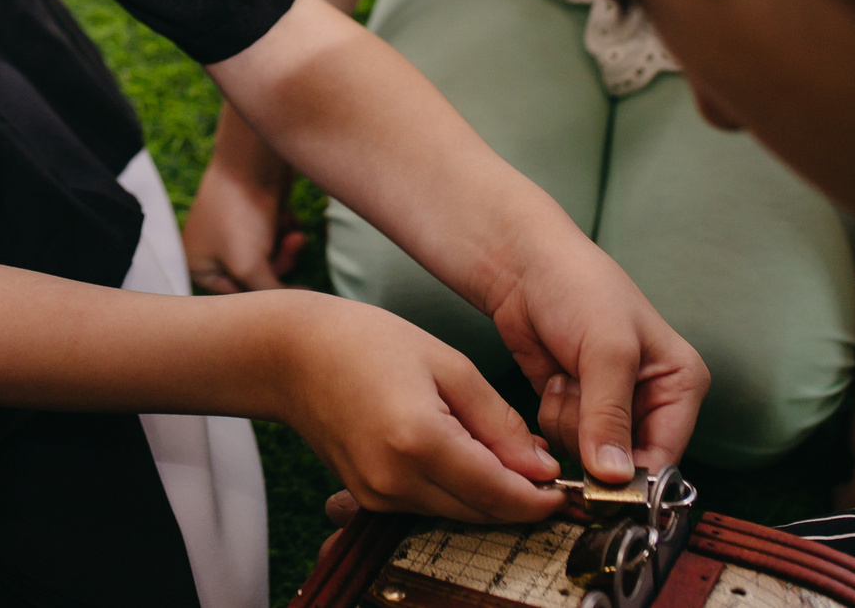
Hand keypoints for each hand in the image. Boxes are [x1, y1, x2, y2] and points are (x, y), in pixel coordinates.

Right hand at [185, 107, 304, 291]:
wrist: (254, 161)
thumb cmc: (241, 214)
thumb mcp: (250, 267)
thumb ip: (266, 297)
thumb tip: (285, 312)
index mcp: (196, 264)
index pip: (236, 298)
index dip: (262, 294)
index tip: (289, 290)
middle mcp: (211, 249)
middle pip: (256, 279)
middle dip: (278, 265)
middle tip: (293, 247)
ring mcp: (233, 230)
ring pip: (270, 259)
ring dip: (285, 248)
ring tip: (293, 232)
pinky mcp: (253, 215)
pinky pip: (274, 238)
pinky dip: (284, 231)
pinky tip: (286, 216)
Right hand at [277, 291, 566, 523]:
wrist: (291, 355)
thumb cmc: (364, 342)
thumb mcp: (447, 363)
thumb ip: (499, 421)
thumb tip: (539, 465)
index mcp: (419, 440)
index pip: (498, 492)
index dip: (539, 498)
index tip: (563, 489)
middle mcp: (396, 480)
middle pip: (480, 512)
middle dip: (518, 499)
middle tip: (542, 472)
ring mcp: (377, 495)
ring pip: (456, 513)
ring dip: (486, 494)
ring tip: (501, 453)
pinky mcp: (368, 498)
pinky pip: (427, 506)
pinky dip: (453, 490)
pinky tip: (461, 455)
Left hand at [489, 238, 707, 483]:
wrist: (522, 264)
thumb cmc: (577, 286)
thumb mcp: (605, 349)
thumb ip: (610, 416)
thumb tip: (615, 477)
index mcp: (680, 383)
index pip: (666, 455)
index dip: (634, 477)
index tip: (600, 480)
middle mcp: (651, 399)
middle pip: (625, 461)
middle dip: (593, 434)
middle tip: (579, 390)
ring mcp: (610, 405)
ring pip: (589, 452)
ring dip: (569, 419)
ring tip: (568, 372)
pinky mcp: (575, 405)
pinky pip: (562, 436)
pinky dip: (552, 412)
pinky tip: (555, 375)